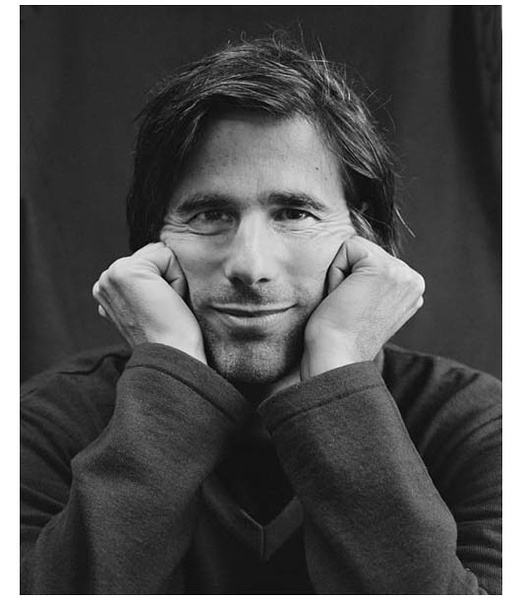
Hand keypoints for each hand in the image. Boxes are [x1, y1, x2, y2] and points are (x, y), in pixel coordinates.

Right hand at [92, 242, 206, 363]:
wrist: (173, 357)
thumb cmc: (172, 338)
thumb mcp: (148, 308)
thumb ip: (144, 287)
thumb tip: (159, 270)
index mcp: (106, 292)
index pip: (147, 264)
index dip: (163, 285)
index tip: (158, 314)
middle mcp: (103, 282)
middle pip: (153, 255)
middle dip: (167, 279)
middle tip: (163, 311)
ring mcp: (111, 275)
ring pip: (160, 254)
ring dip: (172, 279)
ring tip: (164, 307)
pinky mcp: (127, 271)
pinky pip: (168, 256)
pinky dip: (177, 279)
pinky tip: (167, 303)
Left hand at [301, 236, 424, 378]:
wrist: (337, 358)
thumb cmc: (341, 338)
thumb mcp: (368, 307)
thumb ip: (373, 285)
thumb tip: (361, 272)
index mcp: (411, 289)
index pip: (370, 261)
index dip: (352, 282)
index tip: (355, 311)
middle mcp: (413, 279)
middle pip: (362, 252)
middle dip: (346, 276)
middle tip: (348, 309)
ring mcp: (402, 273)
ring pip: (355, 249)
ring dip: (340, 275)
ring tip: (346, 304)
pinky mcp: (383, 268)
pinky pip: (347, 248)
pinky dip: (335, 273)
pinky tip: (343, 298)